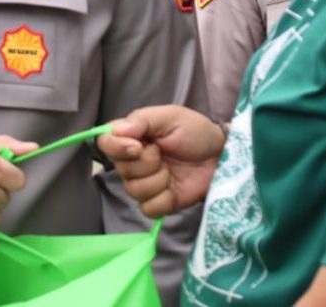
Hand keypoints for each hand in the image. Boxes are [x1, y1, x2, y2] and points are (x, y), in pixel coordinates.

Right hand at [96, 105, 224, 217]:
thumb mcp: (170, 116)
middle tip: (164, 154)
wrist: (220, 155)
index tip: (138, 146)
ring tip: (172, 170)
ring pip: (134, 190)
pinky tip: (174, 188)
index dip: (117, 148)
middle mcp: (132, 161)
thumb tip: (115, 130)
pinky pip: (148, 209)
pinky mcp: (159, 203)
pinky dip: (164, 199)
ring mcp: (145, 184)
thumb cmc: (195, 131)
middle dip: (146, 163)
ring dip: (158, 180)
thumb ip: (141, 120)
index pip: (105, 143)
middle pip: (121, 170)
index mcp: (131, 137)